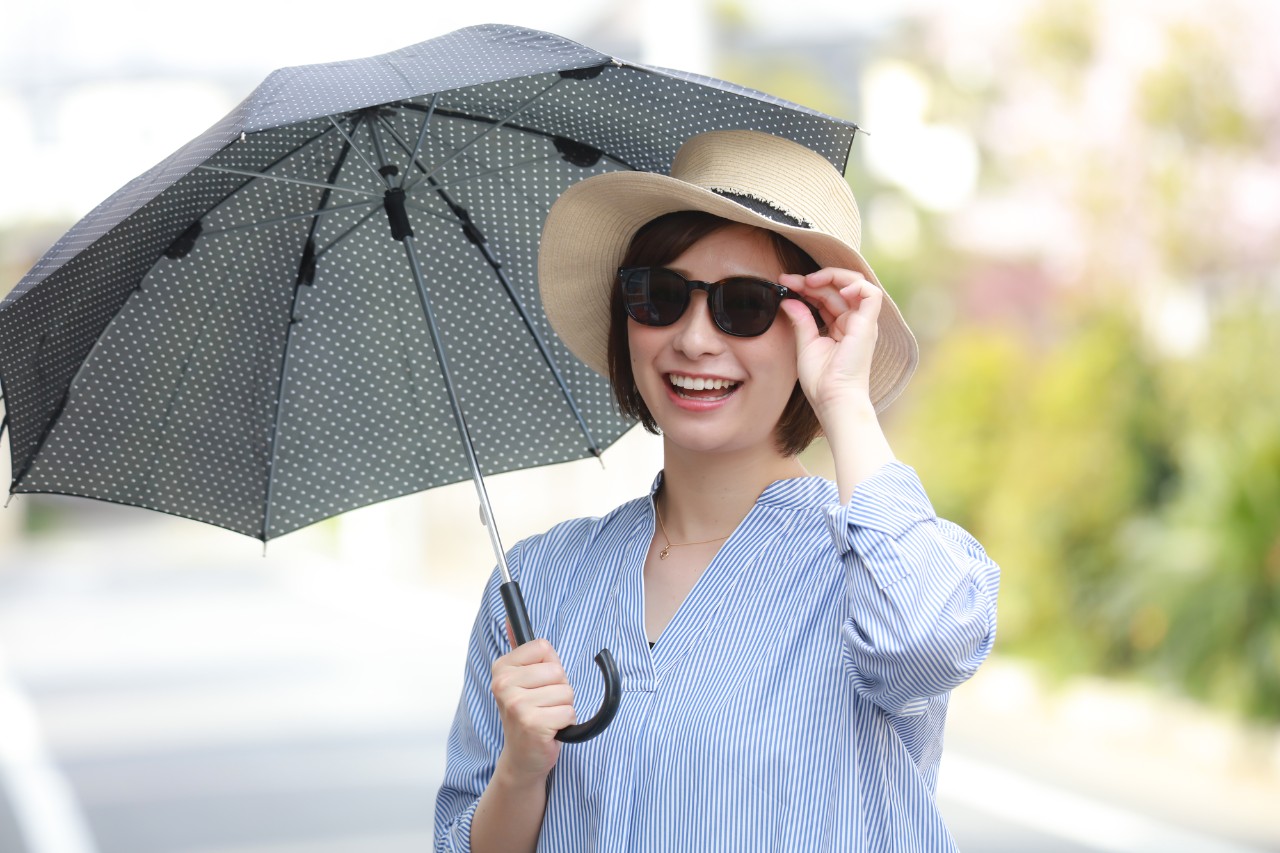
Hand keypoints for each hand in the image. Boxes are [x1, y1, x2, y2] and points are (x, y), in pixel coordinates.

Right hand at [490, 625, 576, 784]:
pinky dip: (565, 723)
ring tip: (546, 717)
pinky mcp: (532, 724)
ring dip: (563, 707)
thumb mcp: (520, 679)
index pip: (544, 647)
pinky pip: (569, 712)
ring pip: (566, 692)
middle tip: (543, 704)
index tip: (538, 683)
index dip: (549, 666)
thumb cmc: (527, 714)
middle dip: (559, 689)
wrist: (522, 757)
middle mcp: (504, 685)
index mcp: (502, 668)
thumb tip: (510, 618)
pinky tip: (549, 730)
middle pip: (557, 670)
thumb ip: (520, 649)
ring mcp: (516, 705)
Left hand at [778, 268, 881, 421]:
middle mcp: (853, 322)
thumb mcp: (806, 344)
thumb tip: (788, 300)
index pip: (826, 297)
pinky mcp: (868, 325)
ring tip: (809, 281)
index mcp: (840, 327)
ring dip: (830, 277)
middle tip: (790, 280)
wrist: (833, 399)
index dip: (806, 286)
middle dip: (812, 279)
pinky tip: (835, 288)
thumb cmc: (821, 381)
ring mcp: (862, 323)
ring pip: (854, 284)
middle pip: (837, 288)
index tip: (785, 283)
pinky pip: (871, 294)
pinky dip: (855, 285)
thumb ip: (800, 320)